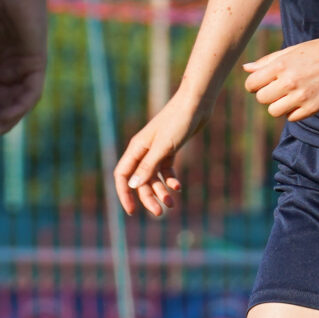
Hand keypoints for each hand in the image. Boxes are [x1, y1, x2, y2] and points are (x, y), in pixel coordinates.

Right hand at [114, 93, 203, 217]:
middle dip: (148, 198)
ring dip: (161, 192)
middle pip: (139, 181)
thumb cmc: (178, 122)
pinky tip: (178, 187)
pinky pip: (166, 171)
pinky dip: (171, 181)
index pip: (122, 175)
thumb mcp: (164, 147)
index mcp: (136, 148)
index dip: (124, 194)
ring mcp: (156, 151)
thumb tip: (133, 185)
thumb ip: (149, 166)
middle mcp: (143, 151)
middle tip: (160, 213)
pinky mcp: (170, 150)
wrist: (196, 104)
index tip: (131, 211)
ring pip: (154, 178)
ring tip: (172, 204)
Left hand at [242, 35, 318, 124]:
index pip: (251, 83)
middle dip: (266, 94)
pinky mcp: (312, 108)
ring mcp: (301, 97)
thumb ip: (268, 61)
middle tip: (278, 89)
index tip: (262, 83)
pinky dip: (293, 111)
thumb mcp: (293, 50)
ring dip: (278, 105)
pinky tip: (302, 101)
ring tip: (289, 96)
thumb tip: (246, 68)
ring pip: (274, 111)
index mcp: (281, 65)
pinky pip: (291, 118)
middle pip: (261, 99)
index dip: (254, 85)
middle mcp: (289, 82)